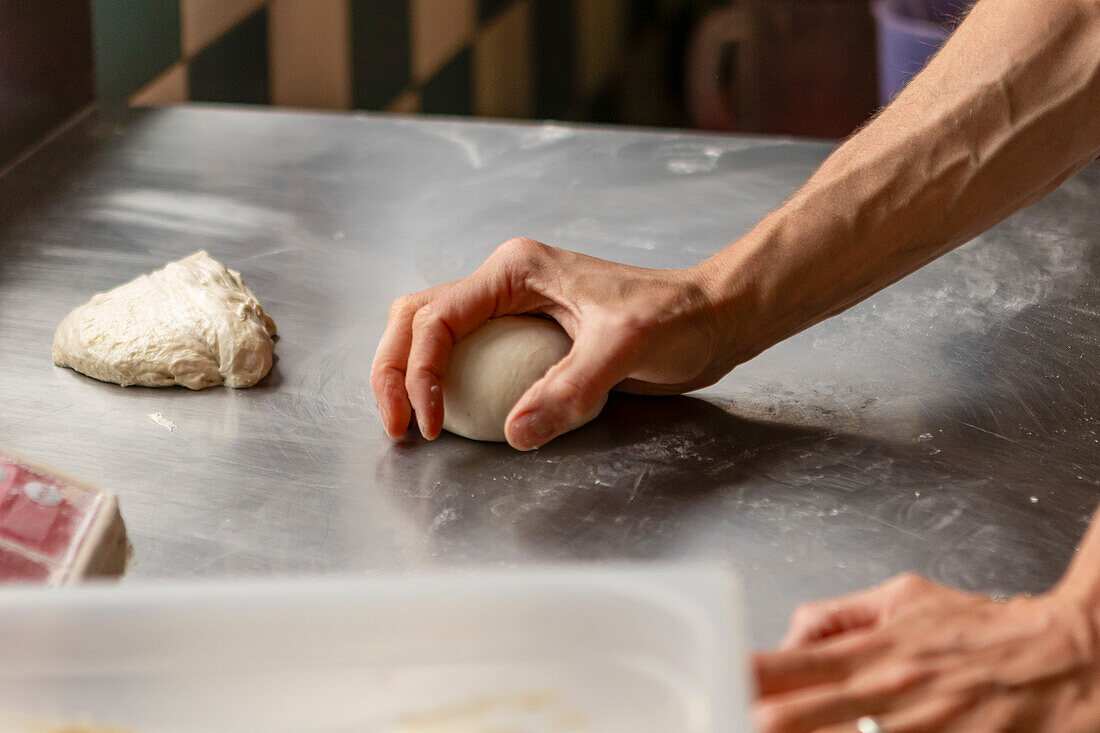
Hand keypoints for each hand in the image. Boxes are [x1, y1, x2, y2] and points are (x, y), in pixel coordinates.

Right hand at [371, 237, 743, 449]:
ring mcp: (511, 310)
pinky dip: (442, 383)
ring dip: (408, 374)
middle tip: (398, 427)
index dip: (420, 373)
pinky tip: (448, 416)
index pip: (439, 318)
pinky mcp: (525, 337)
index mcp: (515, 271)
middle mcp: (504, 284)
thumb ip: (570, 388)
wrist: (711, 319)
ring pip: (431, 333)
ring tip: (409, 423)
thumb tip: (516, 433)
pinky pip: (465, 356)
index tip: (431, 423)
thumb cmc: (676, 319)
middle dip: (392, 370)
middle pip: (415, 318)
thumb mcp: (625, 348)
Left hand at [754, 573, 1099, 731]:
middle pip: (787, 720)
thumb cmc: (984, 629)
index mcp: (868, 653)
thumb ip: (841, 616)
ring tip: (770, 729)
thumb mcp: (906, 596)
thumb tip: (792, 635)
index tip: (708, 690)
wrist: (1070, 657)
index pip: (778, 670)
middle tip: (728, 721)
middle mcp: (884, 696)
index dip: (735, 684)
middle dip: (752, 723)